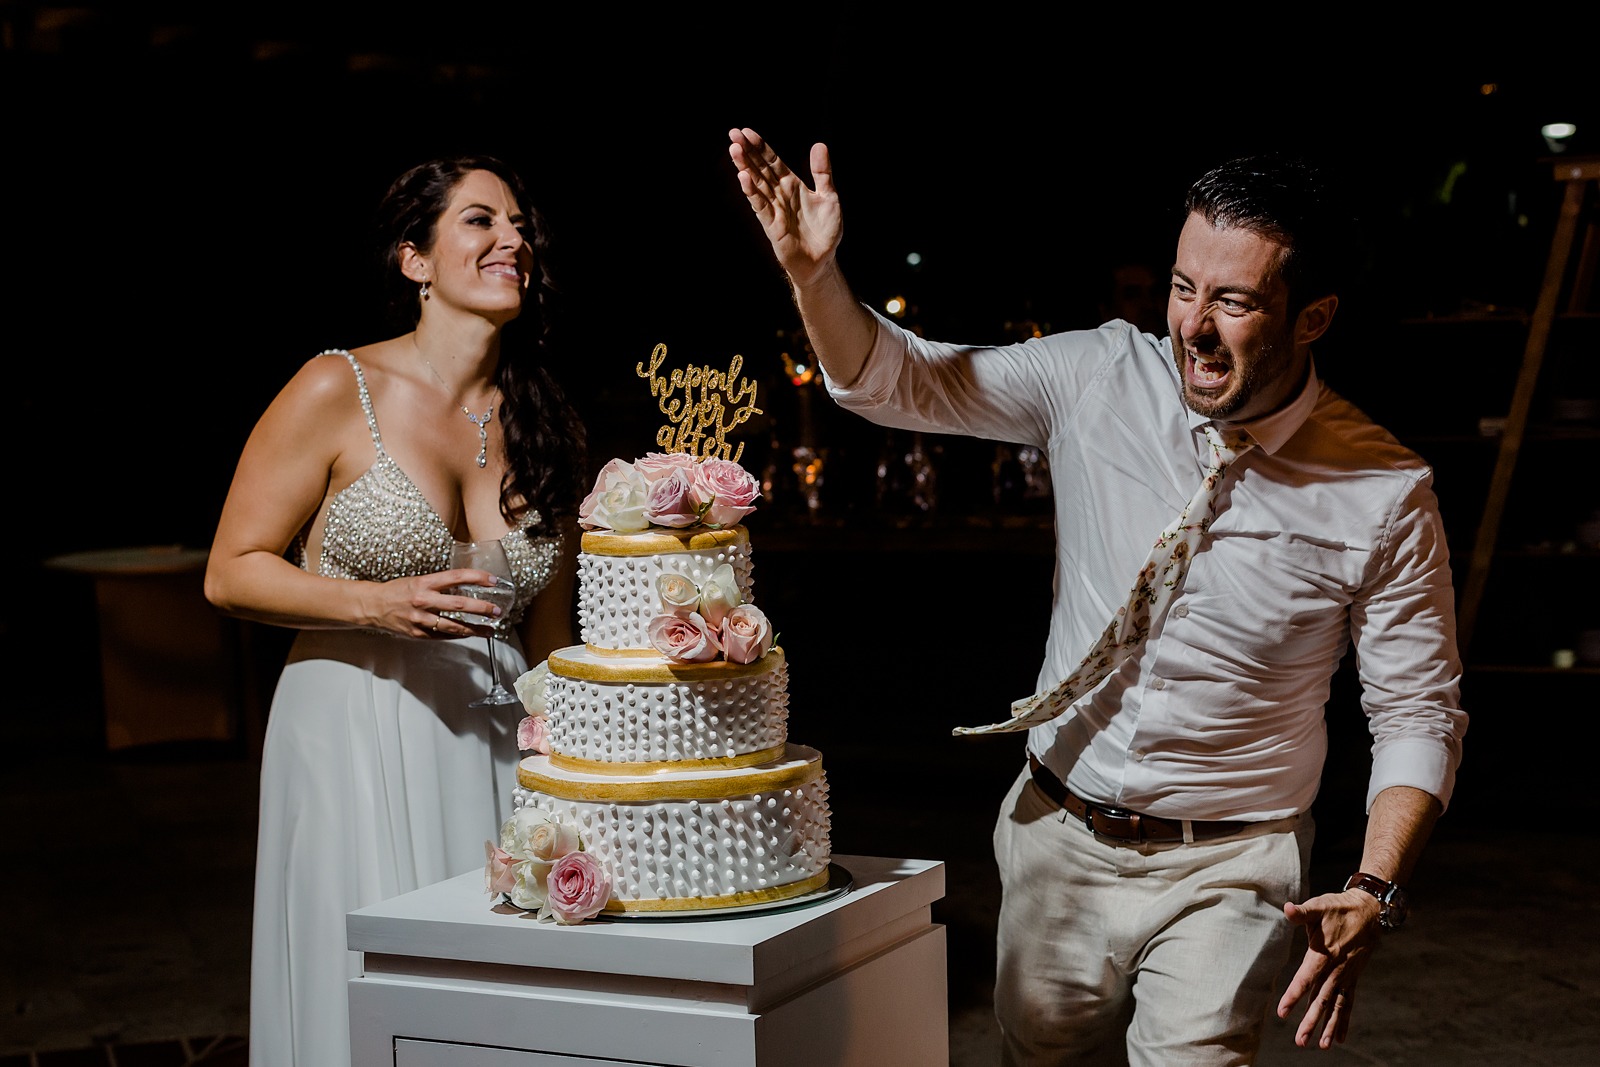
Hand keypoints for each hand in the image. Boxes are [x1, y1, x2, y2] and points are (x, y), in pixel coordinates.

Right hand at [364, 568, 502, 639]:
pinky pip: (442, 635)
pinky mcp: (418, 633)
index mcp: (424, 583)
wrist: (372, 606)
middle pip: (459, 603)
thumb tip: (465, 587)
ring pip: (453, 625)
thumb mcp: (417, 581)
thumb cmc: (396, 591)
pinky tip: (470, 634)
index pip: (456, 577)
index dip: (477, 578)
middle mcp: (423, 600)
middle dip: (481, 608)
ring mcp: (420, 619)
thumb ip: (439, 585)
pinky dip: (458, 635)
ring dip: (474, 628)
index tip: (493, 580)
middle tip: (496, 610)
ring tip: (490, 630)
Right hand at [728, 128, 841, 287]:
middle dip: (747, 151)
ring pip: (756, 184)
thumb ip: (822, 172)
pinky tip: (743, 177)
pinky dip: (752, 192)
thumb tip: (819, 144)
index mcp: (792, 185)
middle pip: (760, 168)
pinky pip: (760, 206)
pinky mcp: (772, 226)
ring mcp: (774, 209)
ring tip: (734, 149)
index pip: (772, 161)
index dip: (761, 147)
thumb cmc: (825, 230)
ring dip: (745, 166)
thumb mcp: (829, 196)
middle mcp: (780, 194)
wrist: (823, 260)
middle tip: (733, 133)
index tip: (747, 131)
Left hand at [1276, 888, 1382, 1048]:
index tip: (1282, 1012)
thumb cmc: (1338, 908)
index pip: (1306, 979)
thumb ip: (1302, 912)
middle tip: (1300, 1041)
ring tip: (1322, 1046)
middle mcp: (1337, 970)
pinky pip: (1348, 1003)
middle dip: (1311, 1021)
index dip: (1294, 996)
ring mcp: (1346, 976)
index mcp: (1324, 954)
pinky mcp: (1353, 978)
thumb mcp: (1319, 906)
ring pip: (1336, 1006)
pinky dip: (1344, 1020)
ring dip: (1329, 1026)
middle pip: (1322, 1000)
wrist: (1369, 911)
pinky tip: (1340, 1038)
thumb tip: (1288, 908)